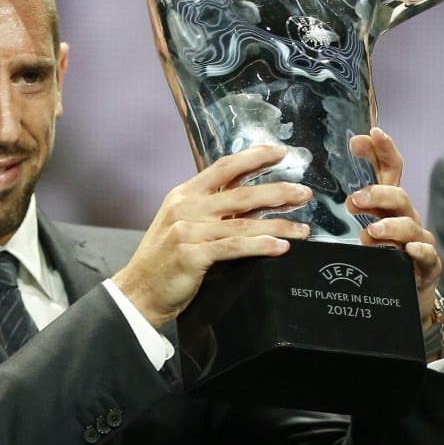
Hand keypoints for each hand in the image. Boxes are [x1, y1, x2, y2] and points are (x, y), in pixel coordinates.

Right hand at [113, 144, 311, 327]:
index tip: (280, 152)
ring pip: (243, 223)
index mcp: (183, 194)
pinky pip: (234, 248)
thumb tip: (255, 201)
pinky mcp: (192, 256)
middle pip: (240, 194)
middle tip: (304, 192)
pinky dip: (261, 246)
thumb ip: (213, 210)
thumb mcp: (184, 224)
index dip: (253, 157)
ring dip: (278, 224)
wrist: (139, 292)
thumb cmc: (165, 260)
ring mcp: (187, 231)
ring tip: (303, 228)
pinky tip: (281, 247)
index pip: (223, 167)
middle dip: (277, 192)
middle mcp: (185, 208)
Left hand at [346, 127, 440, 329]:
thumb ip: (350, 212)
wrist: (403, 300)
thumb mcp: (360, 232)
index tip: (365, 136)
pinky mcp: (426, 266)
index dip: (380, 151)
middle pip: (398, 195)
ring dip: (389, 225)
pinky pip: (427, 255)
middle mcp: (405, 219)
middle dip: (378, 193)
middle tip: (353, 200)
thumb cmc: (378, 261)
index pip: (388, 171)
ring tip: (370, 232)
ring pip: (409, 225)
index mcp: (387, 207)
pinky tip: (409, 249)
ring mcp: (418, 241)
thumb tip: (318, 192)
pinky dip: (419, 250)